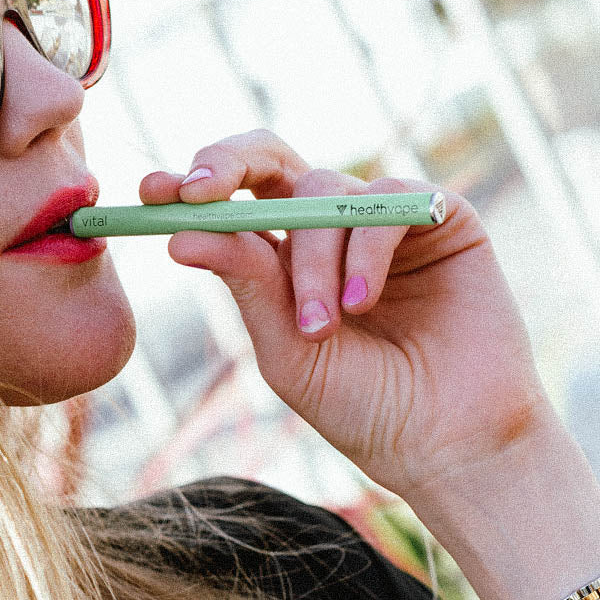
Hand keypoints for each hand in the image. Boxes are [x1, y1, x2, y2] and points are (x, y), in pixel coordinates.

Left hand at [140, 129, 555, 498]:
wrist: (448, 442)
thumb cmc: (363, 405)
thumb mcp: (286, 348)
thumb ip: (246, 284)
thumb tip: (180, 233)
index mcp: (284, 257)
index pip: (231, 200)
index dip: (191, 184)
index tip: (151, 192)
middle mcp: (329, 227)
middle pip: (270, 157)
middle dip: (227, 163)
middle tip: (199, 192)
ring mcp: (382, 218)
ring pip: (324, 191)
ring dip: (312, 259)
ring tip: (322, 326)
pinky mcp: (439, 217)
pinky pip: (388, 199)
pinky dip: (365, 249)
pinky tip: (363, 302)